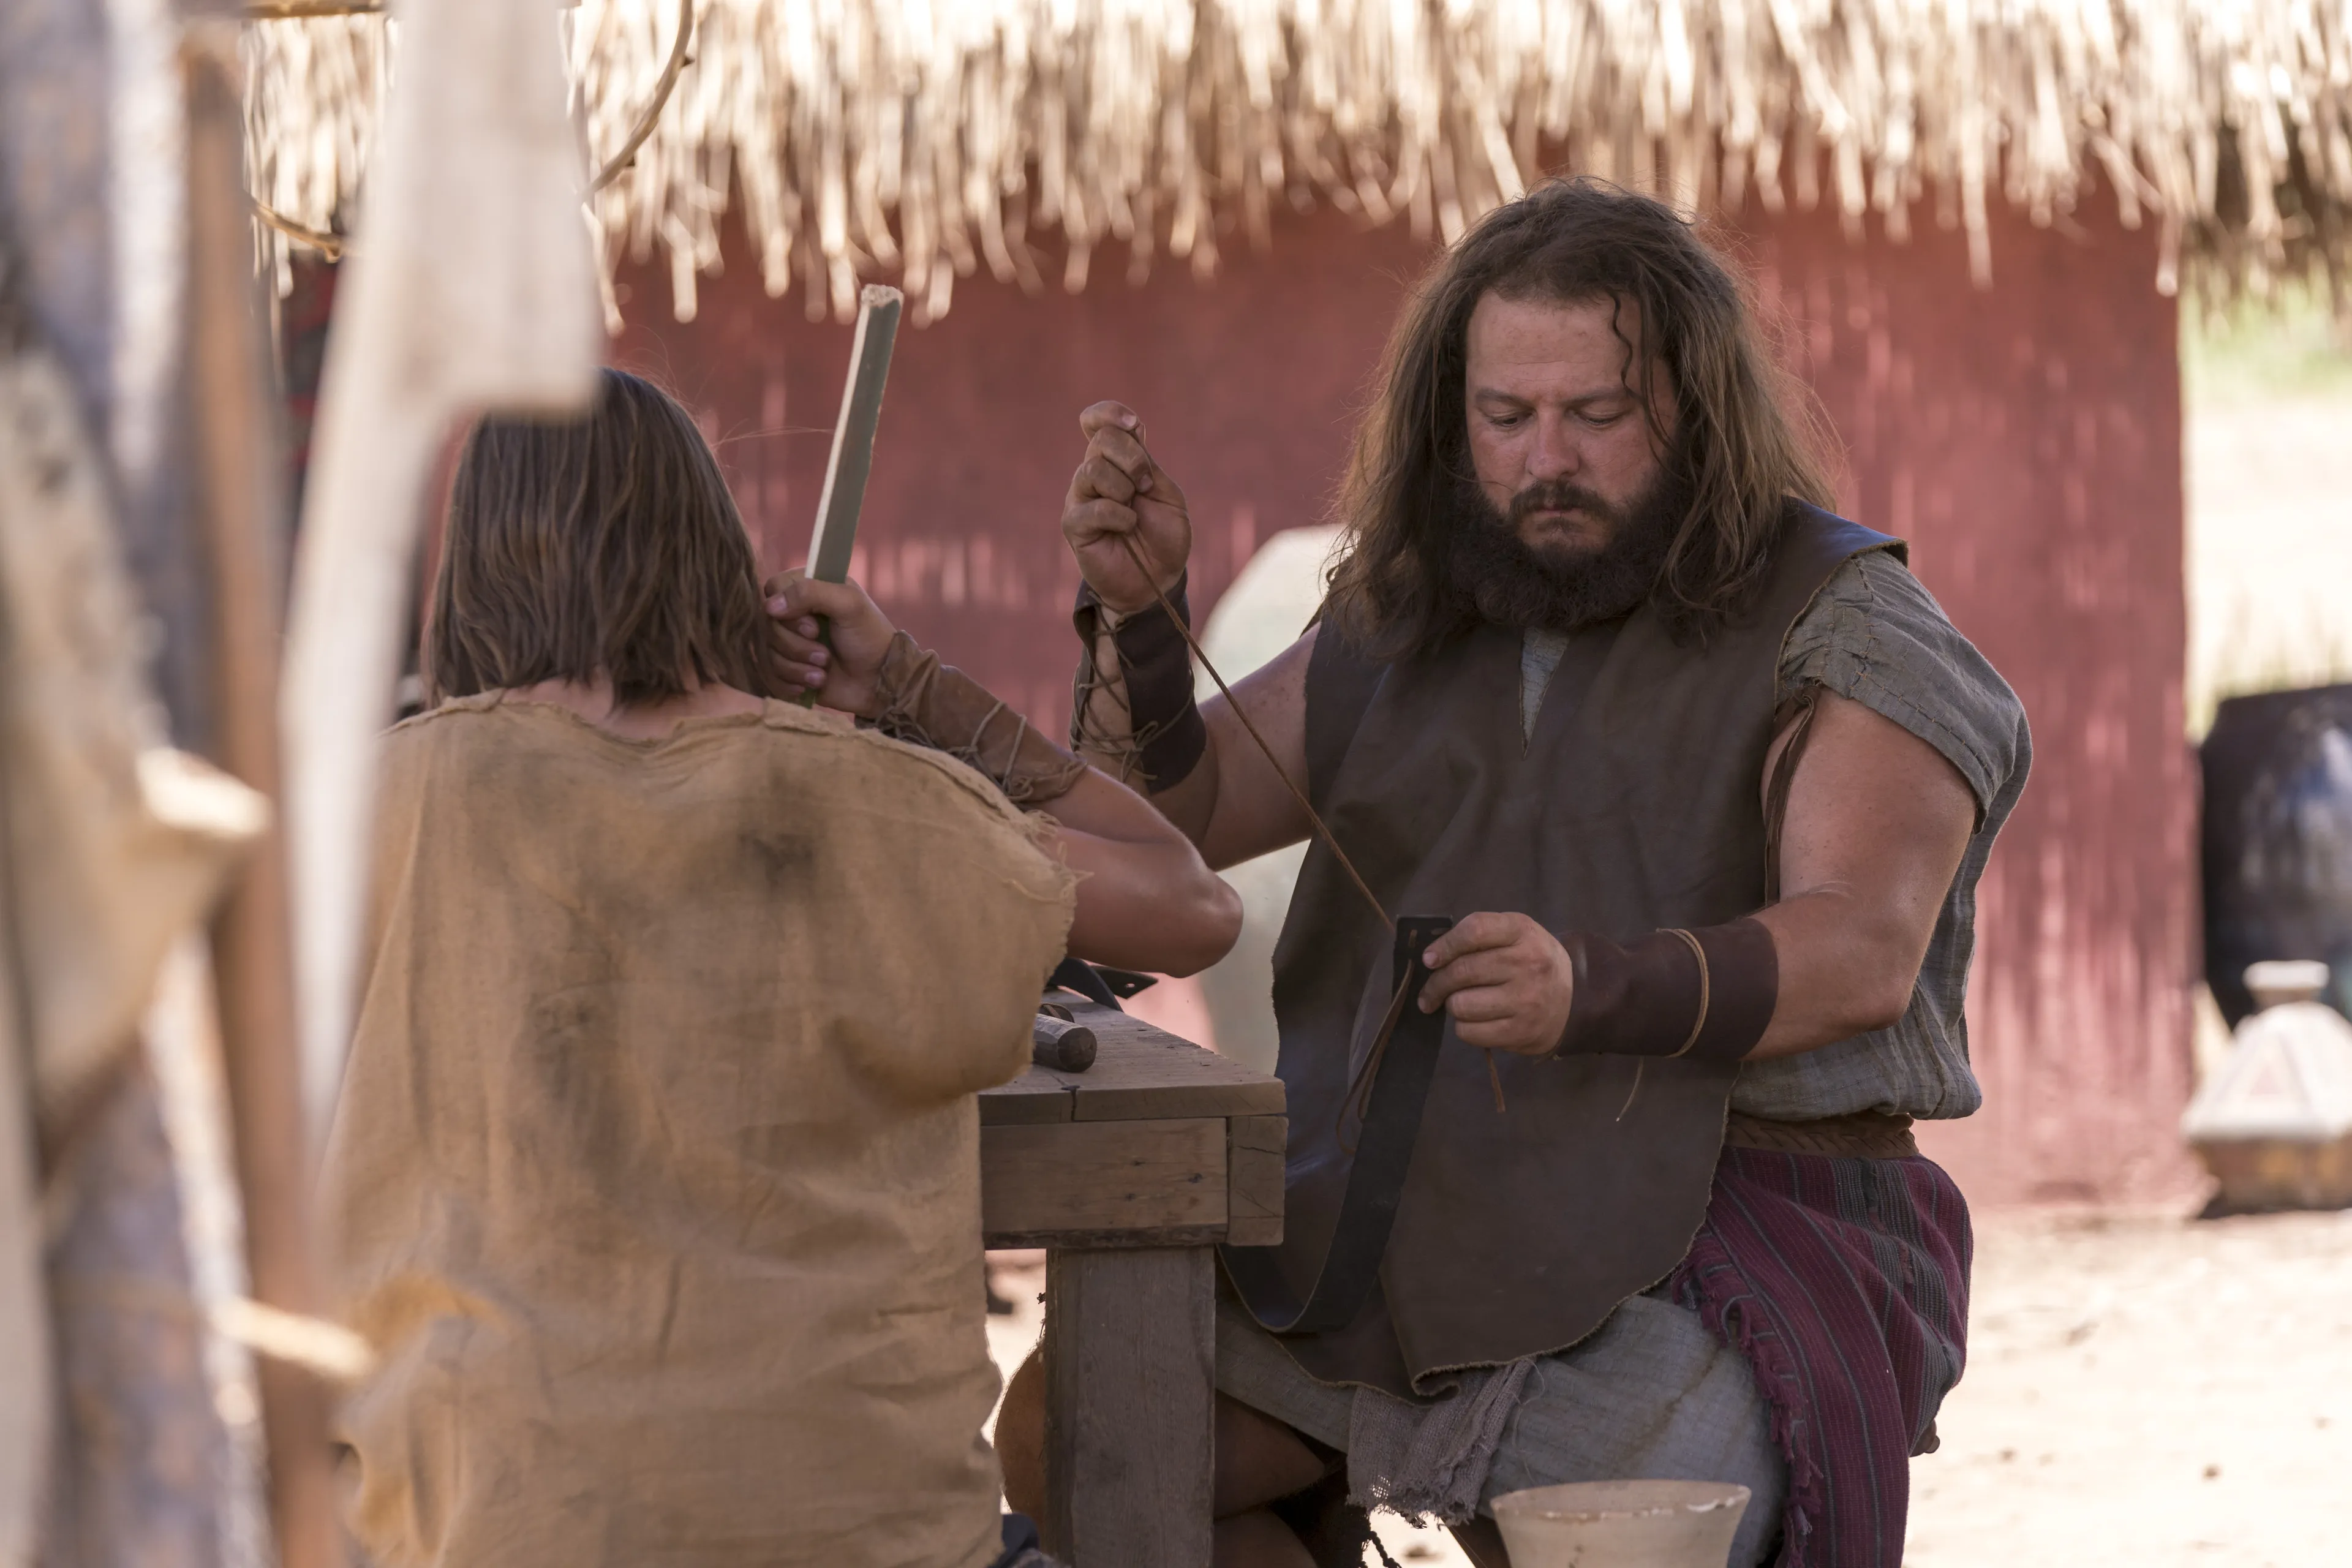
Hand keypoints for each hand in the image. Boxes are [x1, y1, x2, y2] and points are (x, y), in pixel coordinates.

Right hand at [764, 570, 898, 716]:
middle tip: (825, 654)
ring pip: (768, 652)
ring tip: (823, 671)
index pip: (774, 589)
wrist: (879, 683)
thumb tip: (770, 606)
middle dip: (796, 645)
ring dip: (797, 666)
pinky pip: (770, 676)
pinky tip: (814, 684)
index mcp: (809, 590)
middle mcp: (796, 614)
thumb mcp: (849, 604)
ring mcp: (791, 643)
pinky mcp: (789, 670)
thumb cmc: (869, 638)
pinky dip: (791, 682)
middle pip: (768, 624)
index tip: (813, 626)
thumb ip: (810, 592)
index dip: (787, 609)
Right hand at [1062, 401, 1191, 613]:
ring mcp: (1080, 497)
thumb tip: (1131, 427)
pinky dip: (1119, 515)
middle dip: (1133, 459)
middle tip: (1145, 486)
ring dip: (1124, 489)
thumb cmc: (1163, 536)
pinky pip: (1093, 507)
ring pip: (1093, 470)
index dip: (1108, 413)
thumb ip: (1147, 462)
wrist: (1157, 578)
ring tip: (1134, 511)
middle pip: (1101, 441)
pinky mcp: (1074, 524)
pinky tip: (1128, 527)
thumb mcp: (1165, 493)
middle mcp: (1093, 473)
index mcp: (1115, 461)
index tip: (1133, 423)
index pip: (1096, 422)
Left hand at [1417, 912, 1575, 1055]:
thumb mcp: (1515, 934)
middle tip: (1431, 991)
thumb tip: (1432, 958)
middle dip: (1436, 983)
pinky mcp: (1520, 1032)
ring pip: (1461, 1005)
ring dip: (1453, 1005)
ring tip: (1462, 1003)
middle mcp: (1527, 963)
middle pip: (1462, 971)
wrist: (1575, 1000)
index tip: (1429, 959)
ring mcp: (1525, 1000)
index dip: (1444, 945)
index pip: (1474, 931)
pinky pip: (1469, 1032)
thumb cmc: (1532, 961)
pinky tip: (1475, 1020)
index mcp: (1522, 931)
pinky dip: (1464, 1027)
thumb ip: (1478, 936)